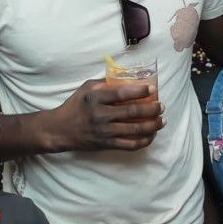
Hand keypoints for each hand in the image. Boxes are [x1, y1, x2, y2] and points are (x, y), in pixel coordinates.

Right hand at [45, 78, 163, 152]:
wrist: (60, 130)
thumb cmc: (74, 106)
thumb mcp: (86, 88)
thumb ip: (104, 83)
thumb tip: (126, 78)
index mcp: (95, 98)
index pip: (121, 93)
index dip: (140, 90)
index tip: (152, 88)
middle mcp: (100, 115)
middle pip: (132, 112)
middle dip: (152, 109)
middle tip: (161, 106)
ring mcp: (104, 132)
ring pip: (135, 130)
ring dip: (152, 125)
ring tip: (161, 120)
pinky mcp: (106, 145)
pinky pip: (130, 145)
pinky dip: (144, 141)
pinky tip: (151, 135)